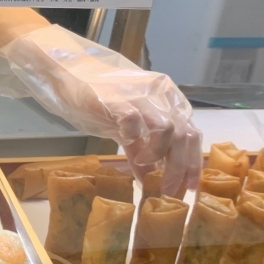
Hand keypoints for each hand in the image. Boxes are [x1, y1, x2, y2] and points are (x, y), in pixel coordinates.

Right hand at [0, 24, 202, 194]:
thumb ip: (141, 149)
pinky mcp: (117, 100)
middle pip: (186, 135)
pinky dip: (137, 142)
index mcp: (168, 99)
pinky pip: (135, 122)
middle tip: (169, 190)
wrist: (70, 72)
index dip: (193, 164)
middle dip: (180, 168)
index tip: (189, 189)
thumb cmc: (99, 99)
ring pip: (168, 129)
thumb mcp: (125, 127)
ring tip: (147, 171)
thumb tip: (150, 178)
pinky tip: (131, 155)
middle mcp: (161, 95)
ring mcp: (140, 96)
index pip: (193, 133)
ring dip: (160, 157)